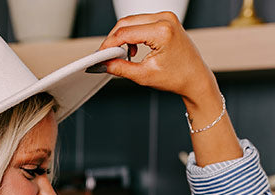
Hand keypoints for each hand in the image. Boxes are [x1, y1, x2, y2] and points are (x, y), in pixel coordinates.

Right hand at [99, 13, 241, 166]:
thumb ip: (121, 68)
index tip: (99, 55)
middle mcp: (165, 19)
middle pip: (127, 23)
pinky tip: (132, 49)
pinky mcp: (166, 20)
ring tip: (121, 56)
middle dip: (113, 39)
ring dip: (122, 37)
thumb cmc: (177, 78)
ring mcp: (167, 17)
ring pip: (133, 21)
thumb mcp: (144, 76)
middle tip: (105, 56)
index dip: (108, 44)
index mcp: (162, 31)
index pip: (125, 33)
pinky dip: (132, 34)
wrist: (195, 78)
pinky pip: (142, 22)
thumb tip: (105, 64)